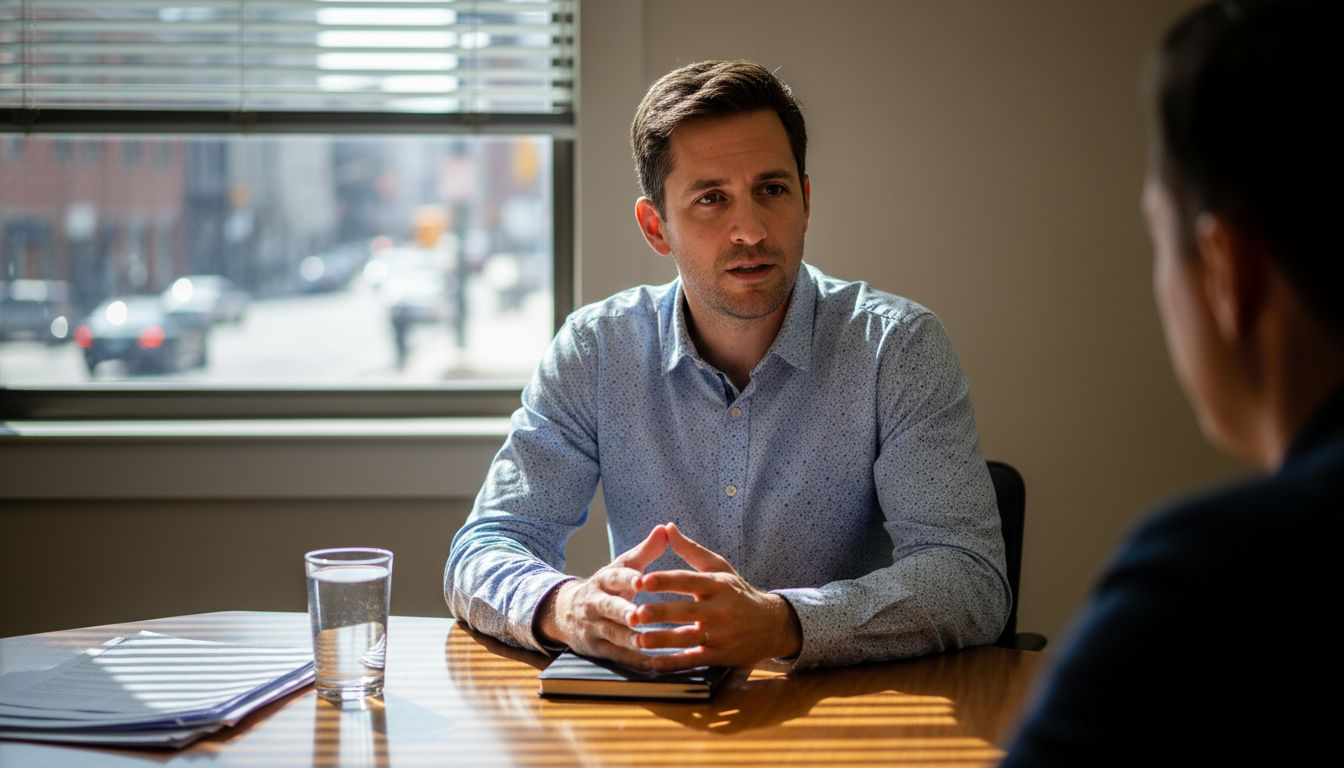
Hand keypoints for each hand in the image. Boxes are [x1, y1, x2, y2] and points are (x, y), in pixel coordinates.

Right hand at [536, 525, 667, 668]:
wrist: (565, 611)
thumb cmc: (606, 586)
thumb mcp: (621, 567)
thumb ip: (645, 551)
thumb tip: (665, 528)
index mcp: (604, 580)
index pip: (615, 577)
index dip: (628, 579)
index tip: (642, 580)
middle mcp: (595, 603)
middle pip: (608, 607)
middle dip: (622, 611)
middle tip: (638, 615)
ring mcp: (594, 627)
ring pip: (611, 634)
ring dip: (629, 639)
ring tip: (646, 642)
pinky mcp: (596, 648)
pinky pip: (616, 655)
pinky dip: (633, 661)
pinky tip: (651, 664)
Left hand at [631, 522, 801, 670]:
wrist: (771, 625)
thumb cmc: (737, 592)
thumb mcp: (719, 568)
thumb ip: (690, 549)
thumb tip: (667, 527)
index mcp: (717, 585)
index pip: (688, 581)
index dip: (665, 581)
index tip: (642, 581)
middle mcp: (719, 610)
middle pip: (685, 611)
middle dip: (659, 613)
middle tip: (634, 614)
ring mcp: (720, 635)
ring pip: (687, 639)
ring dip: (661, 641)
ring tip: (637, 640)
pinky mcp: (720, 656)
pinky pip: (693, 661)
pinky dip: (673, 663)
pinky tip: (653, 663)